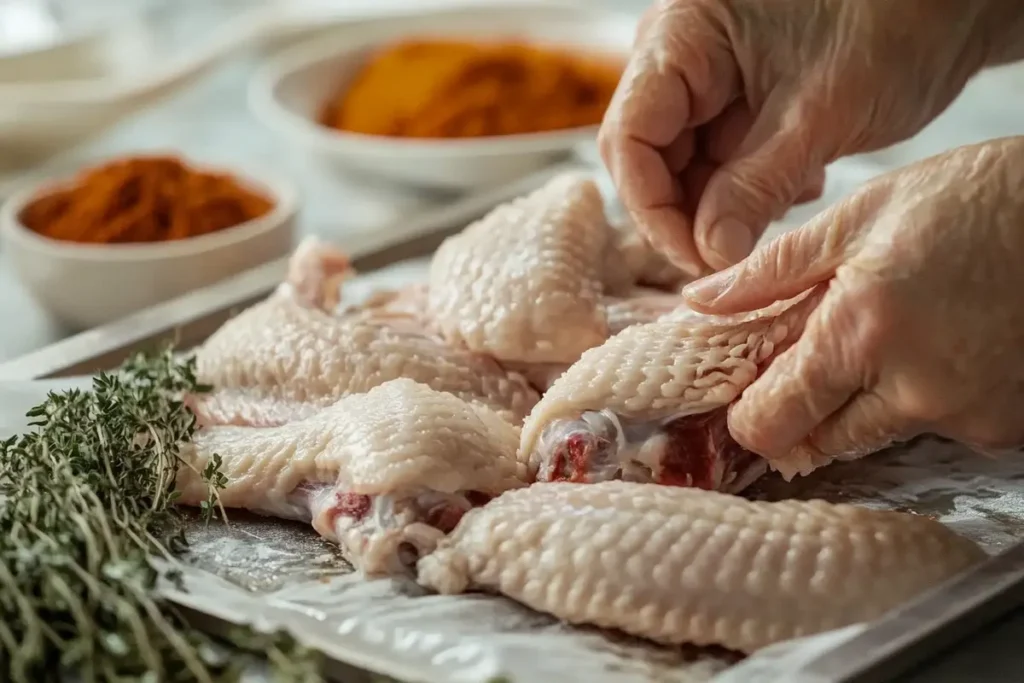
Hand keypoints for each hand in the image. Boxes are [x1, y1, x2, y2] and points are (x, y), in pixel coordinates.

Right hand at [599, 0, 1010, 276]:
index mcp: (682, 35)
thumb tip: (710, 255)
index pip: (630, 137)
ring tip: (788, 195)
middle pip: (647, 157)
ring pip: (681, 167)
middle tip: (731, 255)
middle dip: (688, 212)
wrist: (953, 5)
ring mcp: (705, 78)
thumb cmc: (896, 22)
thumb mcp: (820, 114)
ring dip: (723, 204)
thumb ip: (754, 187)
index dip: (653, 207)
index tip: (696, 257)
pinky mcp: (733, 100)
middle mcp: (680, 54)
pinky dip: (747, 188)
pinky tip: (798, 176)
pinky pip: (716, 161)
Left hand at [681, 137, 1023, 477]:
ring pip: (873, 437)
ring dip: (858, 404)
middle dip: (798, 412)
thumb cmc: (979, 199)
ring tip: (882, 339)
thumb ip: (771, 270)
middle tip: (807, 364)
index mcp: (861, 332)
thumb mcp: (863, 215)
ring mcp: (966, 416)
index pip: (770, 420)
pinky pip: (933, 431)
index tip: (748, 390)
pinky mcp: (1005, 428)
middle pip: (816, 442)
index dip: (748, 413)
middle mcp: (912, 390)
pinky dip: (918, 401)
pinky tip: (935, 348)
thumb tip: (699, 301)